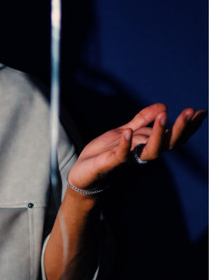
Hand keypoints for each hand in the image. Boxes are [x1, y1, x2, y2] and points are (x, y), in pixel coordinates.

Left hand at [68, 104, 206, 190]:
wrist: (82, 173)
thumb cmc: (104, 153)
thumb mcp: (124, 131)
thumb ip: (142, 121)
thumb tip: (164, 106)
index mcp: (146, 146)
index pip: (172, 137)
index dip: (187, 127)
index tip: (200, 112)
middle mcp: (141, 154)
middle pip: (167, 144)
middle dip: (179, 129)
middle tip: (190, 112)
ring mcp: (127, 160)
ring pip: (149, 151)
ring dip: (158, 134)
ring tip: (164, 116)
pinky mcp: (109, 164)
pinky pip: (120, 156)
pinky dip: (124, 145)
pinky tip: (128, 131)